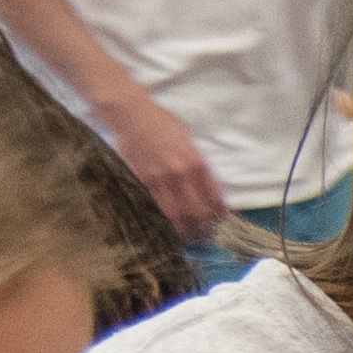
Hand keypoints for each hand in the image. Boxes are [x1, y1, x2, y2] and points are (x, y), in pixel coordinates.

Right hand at [97, 86, 227, 234]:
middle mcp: (179, 173)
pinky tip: (166, 227)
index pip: (213, 198)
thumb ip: (199, 166)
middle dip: (202, 229)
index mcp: (196, 162)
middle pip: (195, 212)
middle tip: (204, 235)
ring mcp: (158, 179)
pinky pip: (153, 208)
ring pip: (174, 215)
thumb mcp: (190, 142)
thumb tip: (210, 192)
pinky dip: (162, 221)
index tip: (219, 221)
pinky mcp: (140, 182)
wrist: (133, 116)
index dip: (218, 214)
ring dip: (183, 230)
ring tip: (188, 236)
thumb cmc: (163, 125)